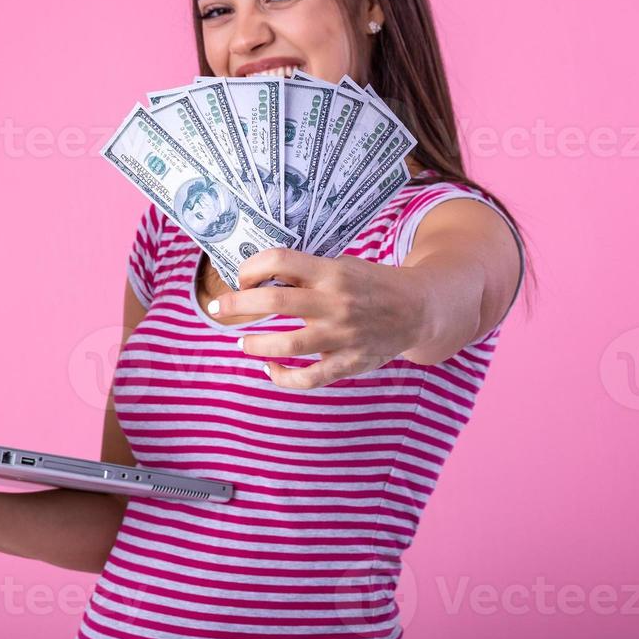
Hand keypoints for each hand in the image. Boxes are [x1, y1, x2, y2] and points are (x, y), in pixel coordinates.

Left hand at [207, 248, 437, 388]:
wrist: (419, 308)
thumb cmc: (371, 283)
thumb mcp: (342, 264)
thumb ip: (306, 272)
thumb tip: (258, 276)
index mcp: (331, 272)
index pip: (280, 260)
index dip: (252, 267)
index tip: (241, 278)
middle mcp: (335, 302)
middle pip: (275, 301)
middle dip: (238, 305)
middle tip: (219, 308)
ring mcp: (342, 335)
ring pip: (287, 345)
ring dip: (255, 345)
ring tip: (241, 344)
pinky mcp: (349, 362)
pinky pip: (309, 378)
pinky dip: (282, 376)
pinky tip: (270, 368)